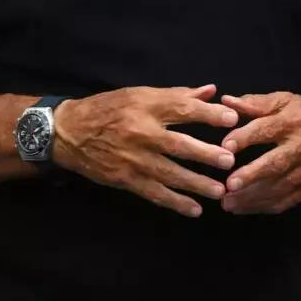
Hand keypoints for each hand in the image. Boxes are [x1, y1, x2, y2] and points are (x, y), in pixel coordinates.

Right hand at [52, 84, 238, 216]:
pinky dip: (175, 202)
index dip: (208, 114)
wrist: (69, 132)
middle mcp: (140, 132)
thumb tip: (211, 91)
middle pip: (178, 144)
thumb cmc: (108, 109)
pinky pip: (154, 193)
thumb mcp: (139, 94)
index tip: (232, 119)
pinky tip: (194, 210)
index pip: (182, 108)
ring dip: (196, 183)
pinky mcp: (125, 179)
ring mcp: (133, 159)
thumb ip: (177, 95)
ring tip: (219, 190)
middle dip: (205, 154)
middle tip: (229, 161)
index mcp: (146, 106)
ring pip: (169, 173)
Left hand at [218, 92, 300, 214]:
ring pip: (279, 187)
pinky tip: (243, 208)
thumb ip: (255, 103)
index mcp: (293, 121)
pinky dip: (263, 206)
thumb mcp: (284, 101)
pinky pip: (286, 201)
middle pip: (276, 163)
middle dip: (252, 175)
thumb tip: (226, 101)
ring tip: (227, 202)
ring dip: (252, 197)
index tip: (225, 146)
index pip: (267, 129)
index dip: (246, 137)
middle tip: (229, 184)